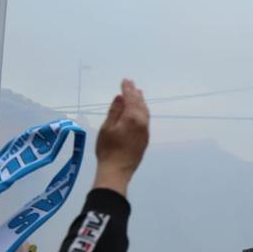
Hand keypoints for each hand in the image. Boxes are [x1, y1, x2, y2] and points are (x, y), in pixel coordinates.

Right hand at [94, 79, 150, 194]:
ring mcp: (145, 131)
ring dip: (140, 102)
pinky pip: (145, 120)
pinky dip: (142, 111)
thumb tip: (120, 98)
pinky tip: (138, 111)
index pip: (131, 98)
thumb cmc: (108, 149)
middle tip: (131, 84)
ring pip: (145, 112)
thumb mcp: (107, 128)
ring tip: (137, 94)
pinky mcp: (145, 139)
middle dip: (135, 93)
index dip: (127, 89)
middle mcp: (142, 122)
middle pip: (140, 104)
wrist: (117, 171)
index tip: (125, 80)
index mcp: (133, 117)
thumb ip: (115, 111)